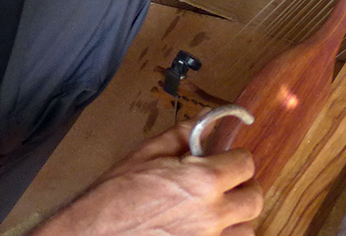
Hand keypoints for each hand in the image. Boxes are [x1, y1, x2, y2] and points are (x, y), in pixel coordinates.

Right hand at [38, 123, 261, 235]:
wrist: (90, 235)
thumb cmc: (112, 199)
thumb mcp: (147, 154)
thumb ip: (183, 135)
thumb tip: (206, 121)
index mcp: (202, 182)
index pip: (246, 163)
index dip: (237, 157)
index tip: (228, 158)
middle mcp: (212, 215)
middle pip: (254, 199)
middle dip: (244, 187)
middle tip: (228, 184)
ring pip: (246, 230)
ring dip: (236, 218)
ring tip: (216, 210)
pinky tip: (204, 229)